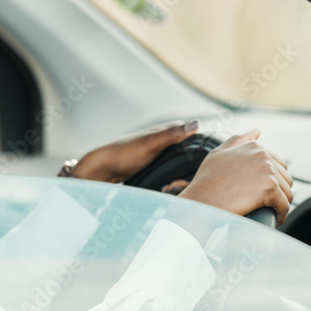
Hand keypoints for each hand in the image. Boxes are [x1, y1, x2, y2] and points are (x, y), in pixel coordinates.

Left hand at [73, 120, 200, 182]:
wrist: (102, 169)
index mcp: (166, 131)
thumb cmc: (124, 154)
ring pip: (179, 164)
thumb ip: (172, 135)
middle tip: (187, 183)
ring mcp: (159, 153)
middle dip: (192, 169)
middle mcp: (164, 140)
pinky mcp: (153, 165)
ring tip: (180, 187)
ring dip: (182, 176)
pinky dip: (174, 179)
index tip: (209, 165)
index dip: (204, 150)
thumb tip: (197, 122)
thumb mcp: (151, 144)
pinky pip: (170, 171)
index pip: (195, 136)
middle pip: (188, 153)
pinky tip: (173, 187)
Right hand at [178, 129, 293, 222]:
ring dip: (280, 204)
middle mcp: (263, 155)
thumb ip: (238, 141)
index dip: (272, 181)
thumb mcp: (218, 154)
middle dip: (278, 193)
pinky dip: (281, 215)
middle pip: (285, 178)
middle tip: (266, 205)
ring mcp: (267, 170)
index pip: (278, 164)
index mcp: (254, 146)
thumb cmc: (206, 181)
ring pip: (287, 192)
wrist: (200, 201)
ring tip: (270, 212)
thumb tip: (257, 131)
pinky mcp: (269, 188)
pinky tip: (274, 220)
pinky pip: (284, 205)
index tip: (263, 193)